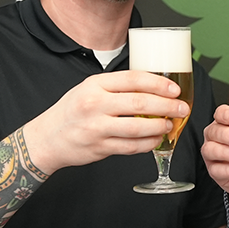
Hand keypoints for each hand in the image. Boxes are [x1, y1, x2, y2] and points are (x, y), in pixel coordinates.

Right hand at [23, 70, 188, 172]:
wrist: (46, 138)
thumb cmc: (72, 111)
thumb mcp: (89, 89)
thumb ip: (116, 87)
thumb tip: (153, 86)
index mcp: (95, 84)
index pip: (133, 79)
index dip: (159, 83)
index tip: (175, 89)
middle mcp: (95, 104)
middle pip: (139, 103)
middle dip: (166, 106)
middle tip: (182, 108)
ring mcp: (96, 127)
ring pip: (137, 128)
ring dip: (159, 127)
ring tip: (170, 124)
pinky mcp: (99, 148)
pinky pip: (131, 147)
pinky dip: (147, 144)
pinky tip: (156, 139)